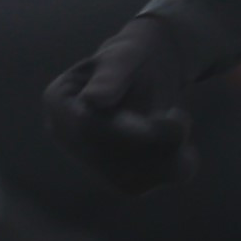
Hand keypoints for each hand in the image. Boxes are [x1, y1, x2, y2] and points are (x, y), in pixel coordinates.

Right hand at [45, 15, 196, 193]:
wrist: (153, 70)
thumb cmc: (138, 55)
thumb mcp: (128, 55)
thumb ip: (113, 75)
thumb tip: (93, 100)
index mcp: (59, 101)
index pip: (86, 127)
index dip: (125, 131)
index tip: (164, 126)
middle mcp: (65, 136)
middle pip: (107, 159)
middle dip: (153, 144)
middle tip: (182, 118)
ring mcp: (87, 161)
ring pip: (129, 180)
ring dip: (167, 156)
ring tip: (180, 120)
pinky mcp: (115, 179)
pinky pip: (146, 185)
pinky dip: (170, 168)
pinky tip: (179, 141)